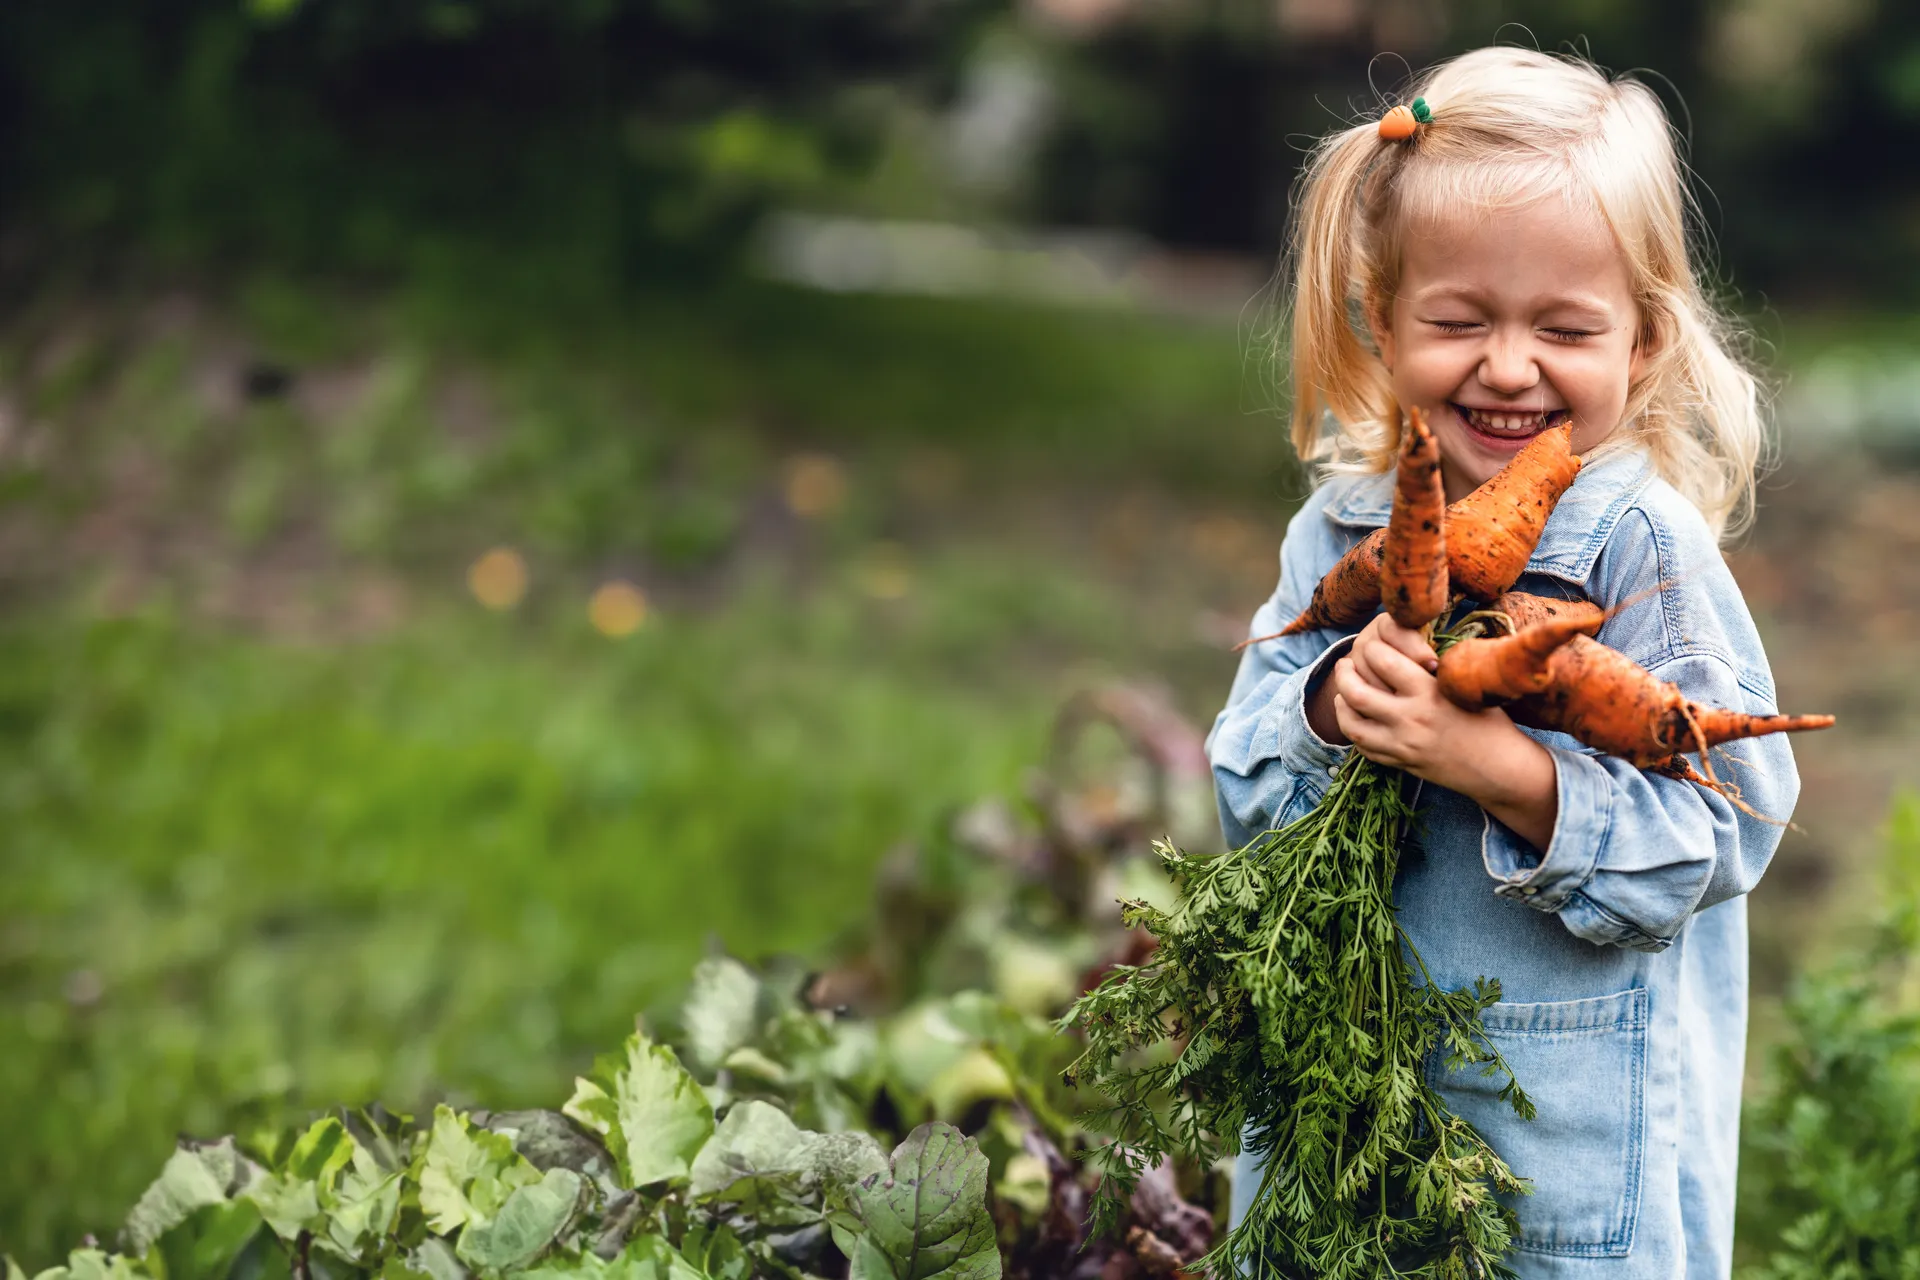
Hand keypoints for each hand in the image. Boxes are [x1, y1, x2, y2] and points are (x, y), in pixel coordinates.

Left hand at [1318, 614, 1561, 849]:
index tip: (1372, 645)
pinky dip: (1354, 732)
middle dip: (1343, 674)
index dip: (1372, 648)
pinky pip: (1364, 748)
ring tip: (1343, 693)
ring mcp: (1402, 744)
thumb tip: (1404, 643)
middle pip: (1357, 693)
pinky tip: (1355, 719)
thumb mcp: (1464, 686)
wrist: (1500, 767)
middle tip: (1344, 664)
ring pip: (1352, 725)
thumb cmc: (1490, 719)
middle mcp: (1411, 718)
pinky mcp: (1401, 763)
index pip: (1382, 660)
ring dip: (1341, 705)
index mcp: (1429, 692)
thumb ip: (1432, 670)